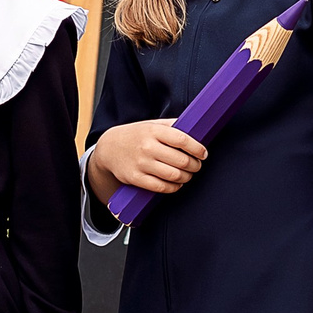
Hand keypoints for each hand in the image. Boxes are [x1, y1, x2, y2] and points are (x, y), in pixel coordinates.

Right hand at [88, 120, 207, 199]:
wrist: (109, 148)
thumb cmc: (136, 136)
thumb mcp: (152, 125)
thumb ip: (172, 126)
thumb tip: (197, 128)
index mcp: (154, 131)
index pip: (182, 140)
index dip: (197, 149)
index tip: (203, 154)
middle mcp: (148, 147)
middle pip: (181, 160)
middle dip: (194, 165)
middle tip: (197, 166)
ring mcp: (141, 163)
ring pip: (174, 175)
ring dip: (186, 177)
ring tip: (188, 175)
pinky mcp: (136, 178)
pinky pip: (161, 187)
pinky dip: (174, 187)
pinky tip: (177, 183)